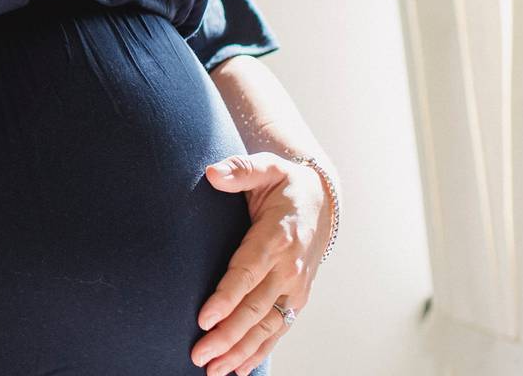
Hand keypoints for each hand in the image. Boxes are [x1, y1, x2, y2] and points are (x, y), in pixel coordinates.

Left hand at [189, 151, 330, 375]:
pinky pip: (277, 329)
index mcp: (277, 237)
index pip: (248, 272)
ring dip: (240, 351)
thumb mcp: (266, 167)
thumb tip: (212, 173)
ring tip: (214, 370)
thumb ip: (240, 170)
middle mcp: (289, 268)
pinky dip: (259, 351)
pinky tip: (239, 369)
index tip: (203, 319)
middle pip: (255, 308)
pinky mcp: (297, 299)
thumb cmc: (286, 184)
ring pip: (266, 327)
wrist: (323, 200)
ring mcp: (295, 287)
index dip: (226, 298)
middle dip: (227, 335)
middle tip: (199, 354)